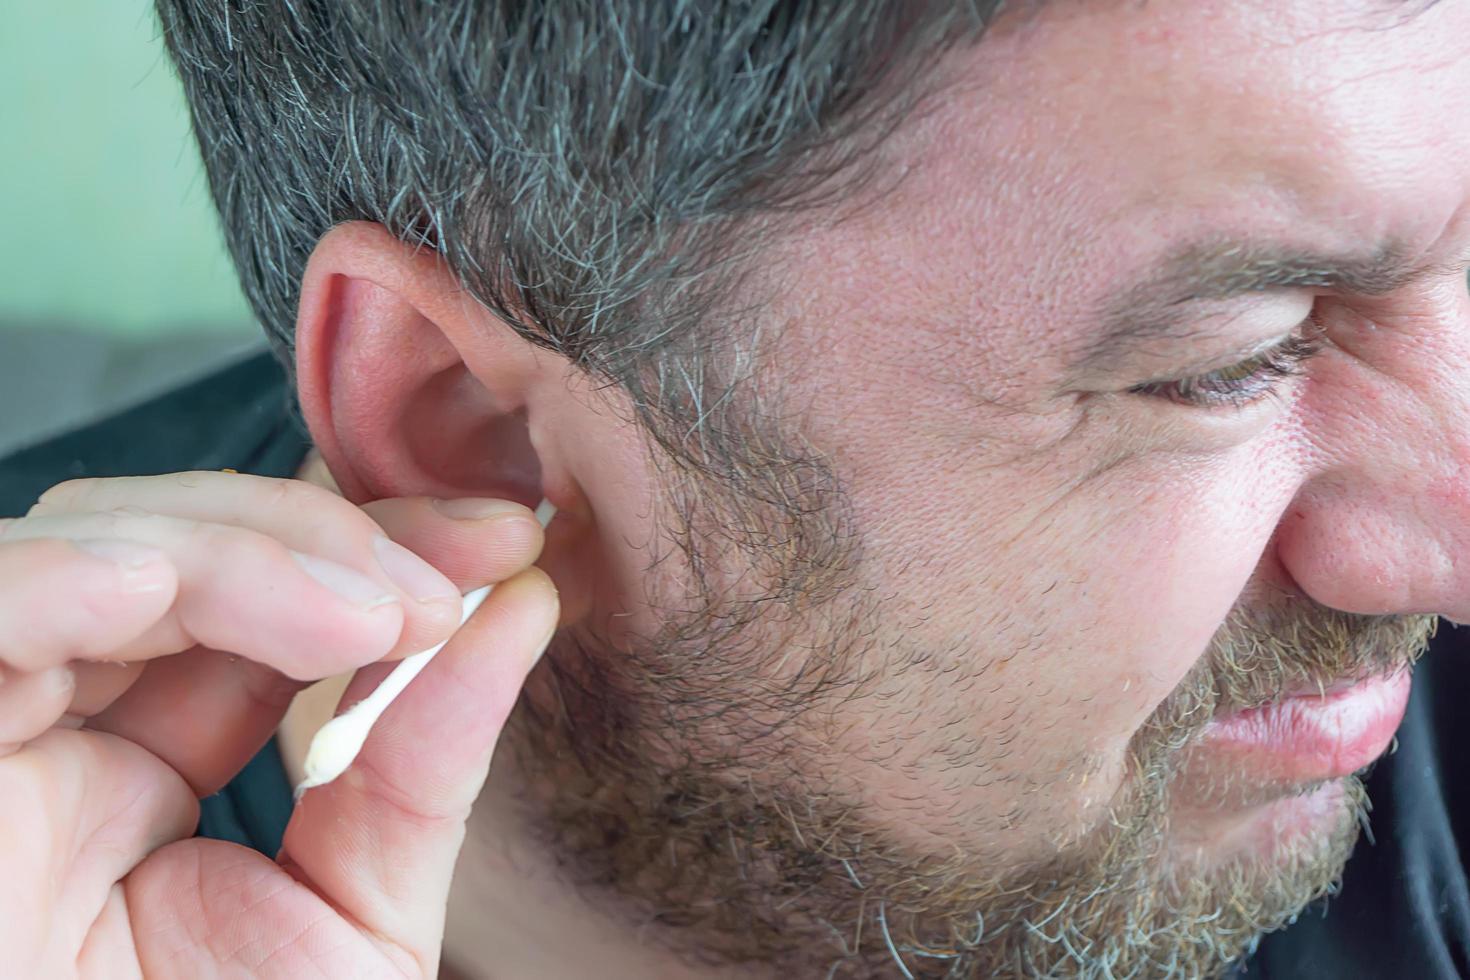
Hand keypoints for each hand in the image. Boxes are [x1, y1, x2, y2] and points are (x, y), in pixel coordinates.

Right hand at [0, 472, 558, 977]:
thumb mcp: (353, 920)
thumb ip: (422, 767)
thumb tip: (520, 608)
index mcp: (141, 770)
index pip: (256, 604)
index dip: (374, 549)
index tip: (503, 537)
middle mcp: (51, 741)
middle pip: (172, 549)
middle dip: (324, 537)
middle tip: (448, 575)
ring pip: (83, 552)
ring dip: (237, 552)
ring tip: (372, 614)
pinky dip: (54, 582)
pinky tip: (157, 591)